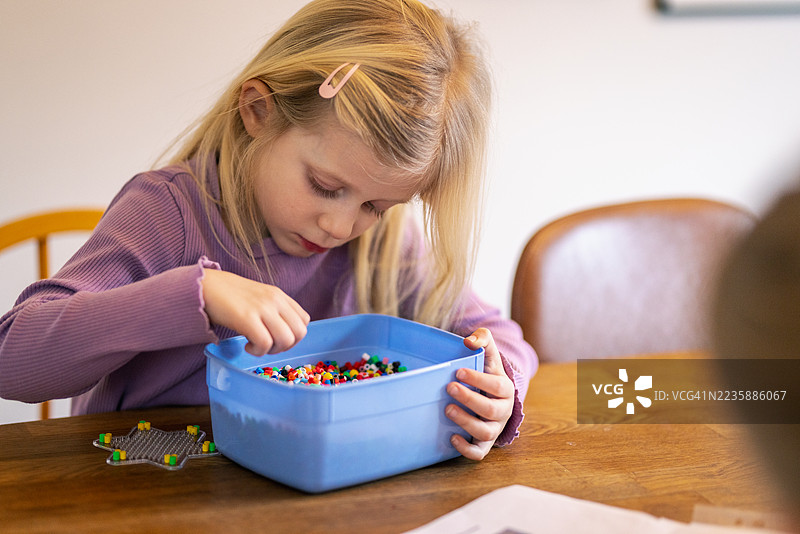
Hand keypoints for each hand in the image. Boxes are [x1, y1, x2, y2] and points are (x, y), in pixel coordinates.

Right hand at [201, 269, 309, 354]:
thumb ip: (275, 311)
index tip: (277, 338)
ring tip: (257, 346)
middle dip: (286, 346)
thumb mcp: (260, 298)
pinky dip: (258, 351)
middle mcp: (275, 300)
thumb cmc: (231, 296)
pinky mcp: (246, 318)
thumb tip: (286, 335)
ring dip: (273, 350)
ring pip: (286, 339)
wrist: (206, 286)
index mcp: (280, 296)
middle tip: (268, 346)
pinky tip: (247, 346)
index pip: (304, 320)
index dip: (294, 335)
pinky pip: (265, 343)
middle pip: (299, 332)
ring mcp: (262, 308)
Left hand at [445, 328, 514, 459]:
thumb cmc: (487, 373)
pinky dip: (466, 449)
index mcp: (505, 389)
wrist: (493, 396)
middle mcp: (502, 410)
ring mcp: (494, 428)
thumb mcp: (488, 354)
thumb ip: (483, 339)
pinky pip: (479, 452)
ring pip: (484, 432)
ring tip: (447, 409)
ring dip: (465, 422)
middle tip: (449, 388)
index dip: (479, 380)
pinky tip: (452, 437)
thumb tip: (469, 341)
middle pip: (490, 410)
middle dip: (469, 399)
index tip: (458, 372)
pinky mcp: (484, 443)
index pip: (497, 386)